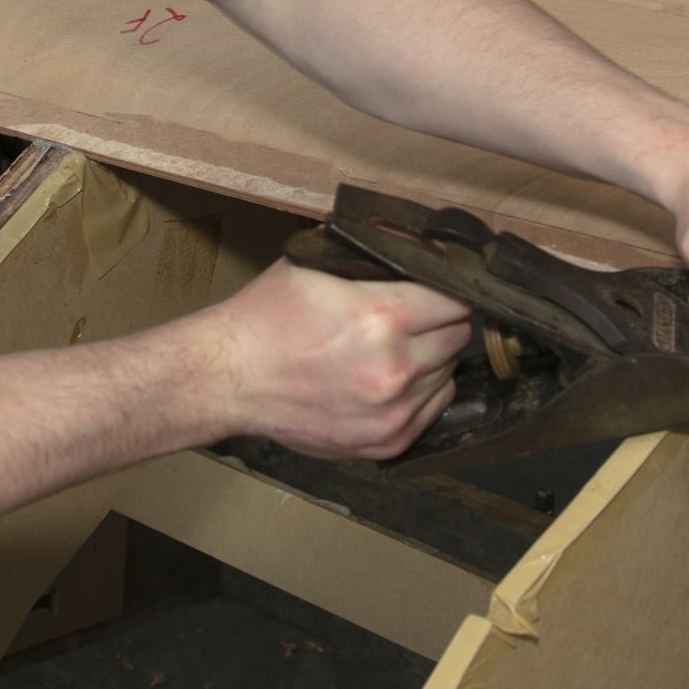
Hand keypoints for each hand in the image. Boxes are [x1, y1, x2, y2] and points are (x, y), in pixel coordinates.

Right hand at [203, 258, 476, 460]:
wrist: (230, 378)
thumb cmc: (267, 318)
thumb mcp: (316, 265)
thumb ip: (373, 258)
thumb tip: (417, 246)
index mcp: (381, 318)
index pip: (456, 301)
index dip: (446, 291)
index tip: (436, 290)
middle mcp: (394, 369)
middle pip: (458, 337)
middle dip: (440, 323)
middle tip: (415, 318)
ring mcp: (392, 411)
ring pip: (448, 374)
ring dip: (431, 359)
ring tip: (395, 350)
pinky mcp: (386, 442)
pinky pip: (433, 408)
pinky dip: (422, 392)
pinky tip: (391, 379)